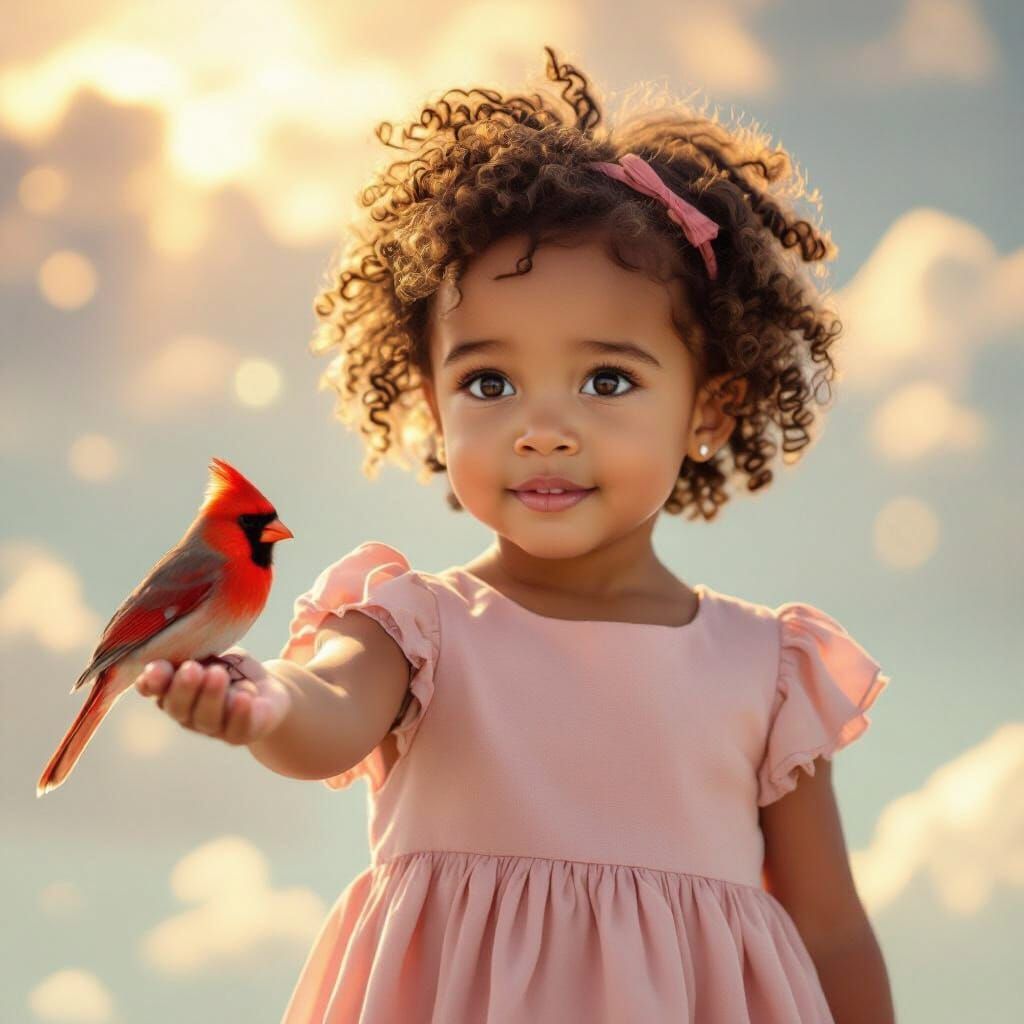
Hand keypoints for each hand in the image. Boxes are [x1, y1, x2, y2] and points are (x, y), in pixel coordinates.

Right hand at [134, 650, 290, 744]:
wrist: (267, 692)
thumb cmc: (231, 669)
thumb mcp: (212, 652)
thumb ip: (192, 649)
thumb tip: (175, 636)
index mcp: (173, 690)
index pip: (154, 689)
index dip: (152, 681)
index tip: (155, 669)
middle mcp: (188, 714)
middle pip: (178, 707)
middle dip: (183, 688)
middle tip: (191, 668)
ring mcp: (214, 727)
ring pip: (207, 718)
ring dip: (211, 696)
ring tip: (218, 674)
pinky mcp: (241, 732)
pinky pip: (238, 727)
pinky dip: (239, 713)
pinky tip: (243, 698)